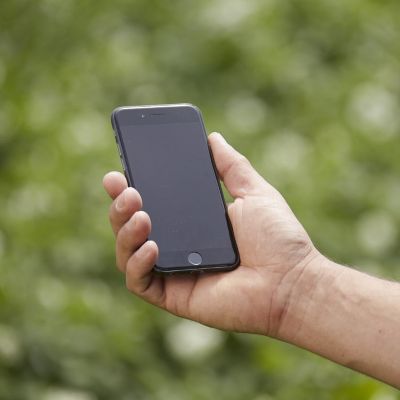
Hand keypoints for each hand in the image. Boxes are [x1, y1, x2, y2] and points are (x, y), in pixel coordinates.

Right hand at [103, 133, 320, 335]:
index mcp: (192, 223)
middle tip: (125, 189)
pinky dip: (137, 263)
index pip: (151, 204)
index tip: (120, 171)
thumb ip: (231, 166)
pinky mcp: (174, 296)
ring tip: (141, 214)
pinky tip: (151, 245)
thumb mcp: (254, 192)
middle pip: (131, 227)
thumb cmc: (278, 238)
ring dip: (125, 231)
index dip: (130, 189)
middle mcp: (178, 246)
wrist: (292, 281)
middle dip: (120, 207)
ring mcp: (174, 271)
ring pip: (128, 253)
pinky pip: (140, 282)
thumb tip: (213, 138)